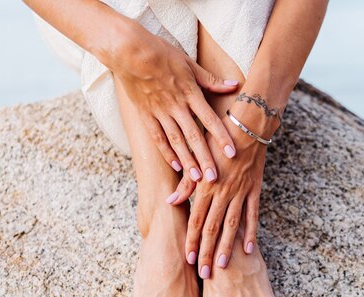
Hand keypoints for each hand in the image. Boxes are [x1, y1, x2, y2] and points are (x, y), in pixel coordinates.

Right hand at [109, 24, 238, 194]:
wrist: (128, 50)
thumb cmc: (161, 53)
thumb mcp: (190, 63)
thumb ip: (211, 80)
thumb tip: (235, 84)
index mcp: (190, 93)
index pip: (210, 119)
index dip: (221, 137)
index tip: (232, 153)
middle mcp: (176, 106)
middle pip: (194, 136)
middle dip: (205, 158)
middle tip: (215, 178)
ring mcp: (159, 112)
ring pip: (176, 141)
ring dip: (187, 161)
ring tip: (197, 179)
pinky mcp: (145, 115)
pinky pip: (157, 137)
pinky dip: (167, 152)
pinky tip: (176, 166)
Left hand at [169, 112, 272, 277]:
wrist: (246, 124)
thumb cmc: (217, 137)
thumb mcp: (197, 157)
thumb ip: (186, 182)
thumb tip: (170, 201)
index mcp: (206, 186)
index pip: (195, 220)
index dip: (191, 241)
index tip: (187, 259)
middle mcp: (222, 192)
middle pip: (212, 228)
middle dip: (206, 251)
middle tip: (202, 272)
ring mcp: (240, 192)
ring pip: (231, 226)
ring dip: (226, 247)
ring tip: (221, 266)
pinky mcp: (254, 189)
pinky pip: (252, 214)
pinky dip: (251, 232)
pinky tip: (248, 249)